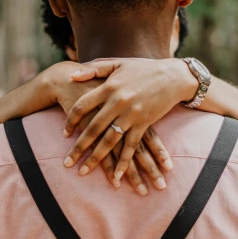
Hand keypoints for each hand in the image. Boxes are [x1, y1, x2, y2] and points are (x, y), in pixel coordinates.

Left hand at [62, 58, 196, 181]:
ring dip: (96, 158)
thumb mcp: (117, 63)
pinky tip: (117, 175)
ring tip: (83, 171)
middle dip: (78, 147)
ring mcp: (131, 114)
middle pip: (92, 128)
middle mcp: (117, 102)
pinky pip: (131, 146)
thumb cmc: (143, 68)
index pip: (82, 106)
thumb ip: (93, 69)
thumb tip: (71, 76)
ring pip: (109, 141)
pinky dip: (124, 162)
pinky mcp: (144, 123)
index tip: (64, 134)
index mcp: (108, 87)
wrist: (172, 75)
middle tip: (67, 162)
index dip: (71, 121)